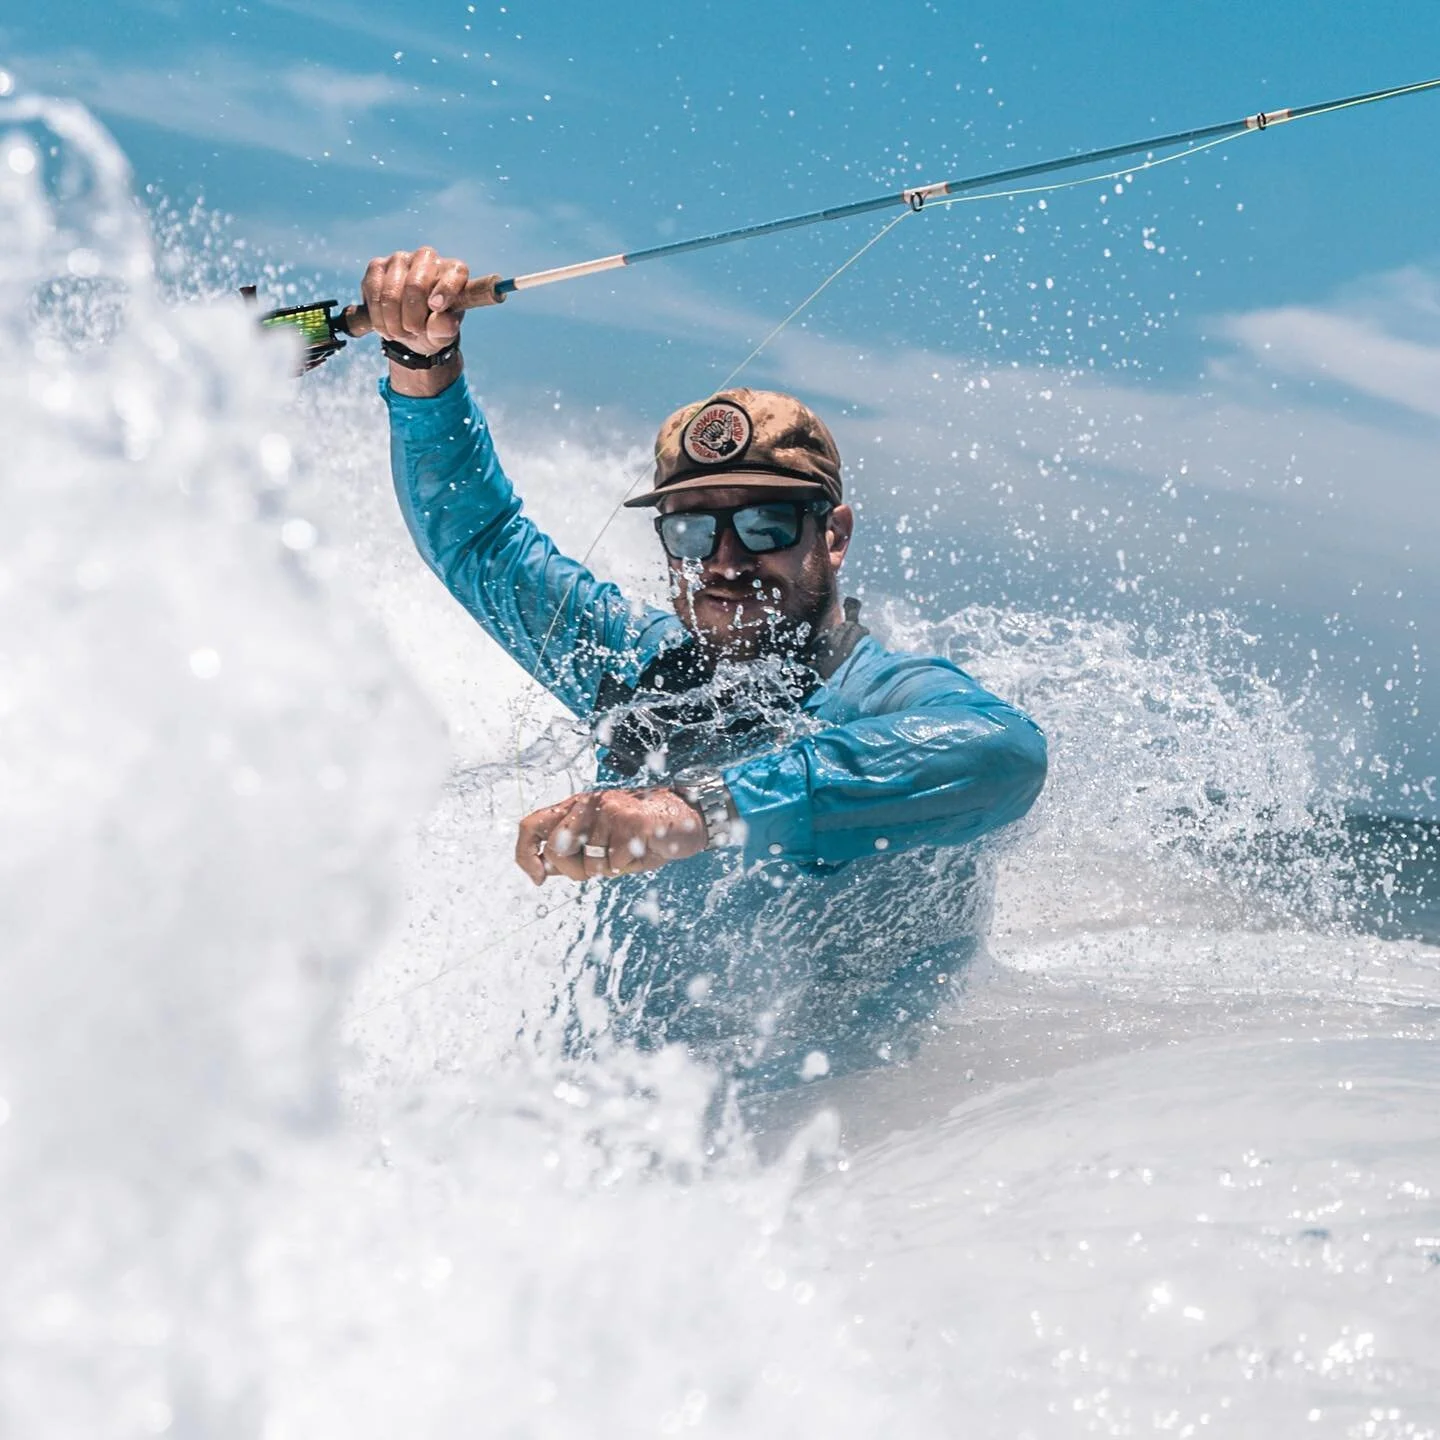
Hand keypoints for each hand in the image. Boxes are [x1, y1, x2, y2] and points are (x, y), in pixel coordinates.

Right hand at [361, 245, 470, 356]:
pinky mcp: (377, 265)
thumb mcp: (444, 334)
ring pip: (392, 293)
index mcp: (454, 271)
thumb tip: (442, 322)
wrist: (410, 327)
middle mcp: (427, 257)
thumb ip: (446, 329)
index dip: (445, 290)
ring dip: (394, 322)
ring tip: (400, 333)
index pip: (454, 275)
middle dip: (412, 318)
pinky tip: (386, 327)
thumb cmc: (434, 326)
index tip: (437, 307)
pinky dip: (379, 318)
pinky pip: (374, 294)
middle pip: (416, 286)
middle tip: (413, 332)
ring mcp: (400, 259)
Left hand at [515, 787, 707, 884]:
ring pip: (591, 863)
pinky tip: (643, 849)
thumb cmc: (642, 832)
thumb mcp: (602, 839)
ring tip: (630, 850)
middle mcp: (587, 802)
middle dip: (576, 869)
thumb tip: (540, 867)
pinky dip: (630, 865)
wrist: (686, 817)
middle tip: (604, 863)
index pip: (531, 825)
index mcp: (575, 806)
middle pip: (557, 850)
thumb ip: (572, 849)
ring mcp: (609, 810)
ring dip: (612, 868)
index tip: (537, 879)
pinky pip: (616, 863)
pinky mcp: (630, 821)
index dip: (525, 855)